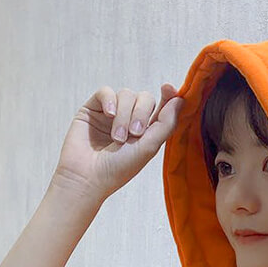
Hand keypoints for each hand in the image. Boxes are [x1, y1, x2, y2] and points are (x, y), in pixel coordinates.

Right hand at [52, 84, 181, 205]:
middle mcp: (129, 119)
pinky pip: (105, 91)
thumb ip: (166, 123)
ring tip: (117, 137)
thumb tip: (181, 100)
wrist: (86, 177)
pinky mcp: (93, 109)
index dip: (167, 95)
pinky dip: (109, 100)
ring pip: (126, 94)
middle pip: (144, 97)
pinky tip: (108, 114)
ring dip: (124, 115)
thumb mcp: (149, 147)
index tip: (168, 89)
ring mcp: (111, 113)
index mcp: (146, 129)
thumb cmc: (118, 168)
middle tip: (134, 134)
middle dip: (141, 113)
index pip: (160, 105)